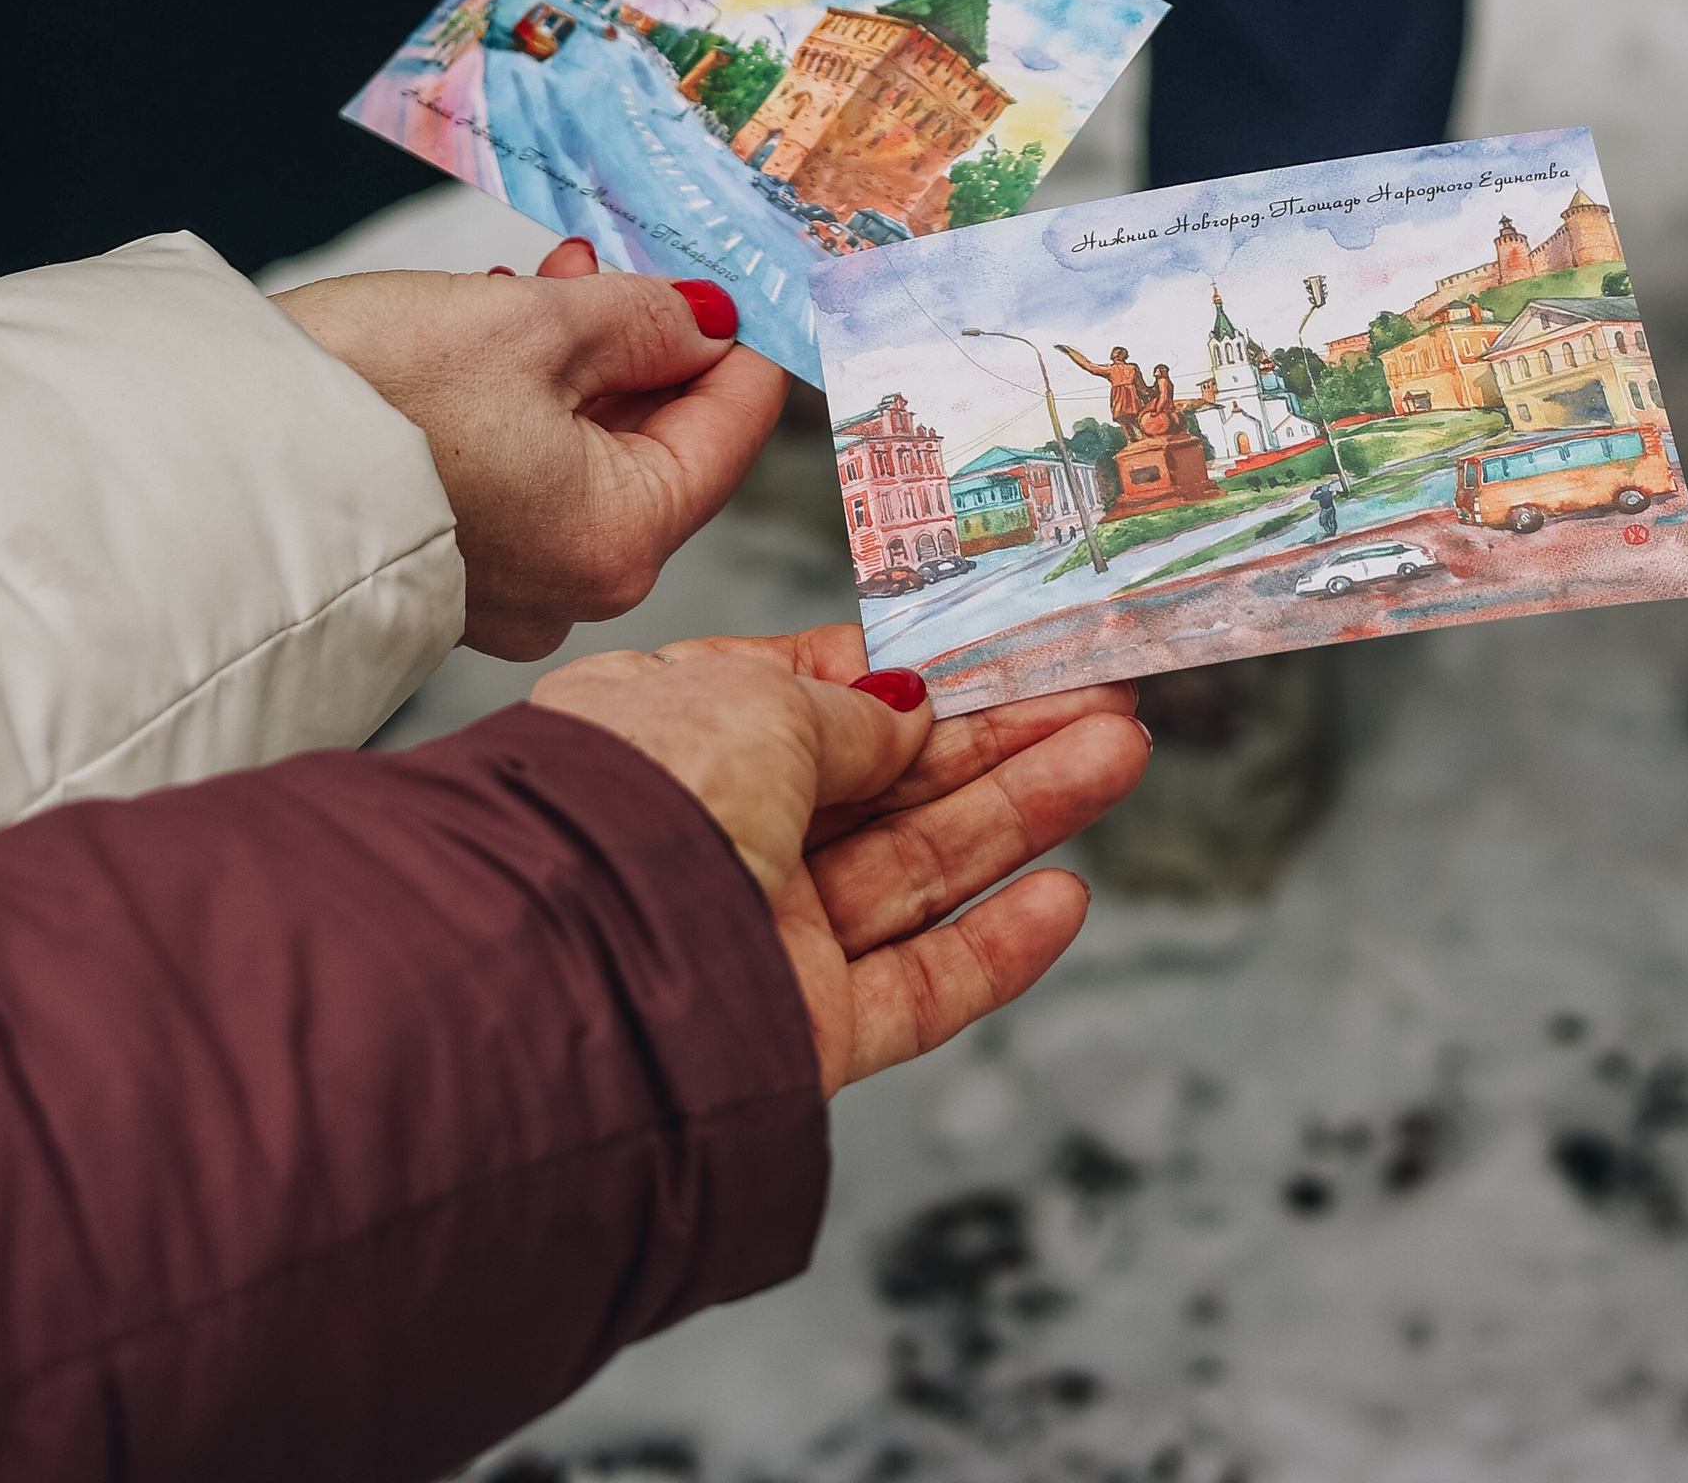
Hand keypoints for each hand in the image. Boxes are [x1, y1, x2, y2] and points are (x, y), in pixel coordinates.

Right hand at [277, 255, 783, 654]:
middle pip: (658, 443)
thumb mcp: (530, 326)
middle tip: (613, 258)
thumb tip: (706, 318)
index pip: (731, 430)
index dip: (736, 339)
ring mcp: (509, 587)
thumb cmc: (368, 401)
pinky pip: (524, 476)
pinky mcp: (449, 566)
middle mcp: (574, 585)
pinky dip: (522, 404)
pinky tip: (491, 336)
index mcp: (620, 539)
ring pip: (586, 451)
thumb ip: (639, 319)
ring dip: (577, 359)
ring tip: (546, 278)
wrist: (209, 459)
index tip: (734, 275)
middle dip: (642, 339)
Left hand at [532, 630, 1149, 1092]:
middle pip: (889, 784)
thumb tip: (906, 711)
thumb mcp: (752, 701)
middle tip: (1098, 698)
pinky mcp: (797, 1036)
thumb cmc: (630, 808)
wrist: (572, 978)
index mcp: (671, 734)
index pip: (815, 697)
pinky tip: (1064, 899)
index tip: (1009, 650)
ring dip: (1023, 816)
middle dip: (1000, 737)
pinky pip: (915, 988)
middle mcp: (715, 832)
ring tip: (1116, 756)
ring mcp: (759, 938)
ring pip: (918, 872)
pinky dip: (995, 949)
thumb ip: (851, 707)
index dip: (918, 677)